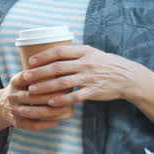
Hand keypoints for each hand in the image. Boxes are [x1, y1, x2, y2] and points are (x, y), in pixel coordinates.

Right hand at [0, 71, 74, 130]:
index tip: (58, 76)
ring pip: (33, 112)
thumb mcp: (25, 79)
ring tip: (65, 108)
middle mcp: (12, 96)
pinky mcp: (17, 123)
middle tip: (66, 94)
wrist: (3, 105)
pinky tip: (58, 120)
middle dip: (49, 96)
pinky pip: (33, 125)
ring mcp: (14, 110)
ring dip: (50, 111)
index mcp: (15, 82)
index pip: (26, 77)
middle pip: (31, 96)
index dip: (40, 77)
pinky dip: (46, 124)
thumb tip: (66, 67)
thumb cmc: (24, 89)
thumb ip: (40, 73)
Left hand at [23, 44, 141, 105]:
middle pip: (57, 68)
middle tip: (25, 77)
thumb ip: (75, 53)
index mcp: (84, 52)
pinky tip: (50, 102)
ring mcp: (89, 78)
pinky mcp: (93, 91)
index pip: (59, 52)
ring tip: (33, 90)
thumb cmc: (106, 64)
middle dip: (39, 73)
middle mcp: (85, 64)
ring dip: (45, 87)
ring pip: (63, 83)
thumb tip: (53, 52)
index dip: (43, 56)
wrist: (128, 77)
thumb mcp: (92, 53)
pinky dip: (62, 99)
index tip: (31, 61)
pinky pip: (75, 96)